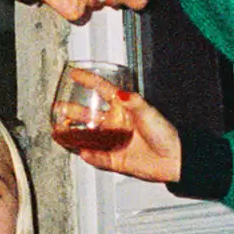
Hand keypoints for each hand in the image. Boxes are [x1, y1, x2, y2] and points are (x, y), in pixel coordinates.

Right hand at [54, 69, 181, 182]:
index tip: (74, 74)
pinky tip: (83, 152)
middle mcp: (116, 124)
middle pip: (89, 115)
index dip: (88, 81)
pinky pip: (98, 158)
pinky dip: (90, 156)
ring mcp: (114, 142)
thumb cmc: (165, 133)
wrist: (174, 159)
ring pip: (89, 137)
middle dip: (72, 111)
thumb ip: (133, 103)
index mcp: (123, 109)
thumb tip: (121, 94)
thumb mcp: (149, 113)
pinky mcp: (115, 159)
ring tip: (60, 132)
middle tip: (58, 108)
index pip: (102, 91)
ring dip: (75, 135)